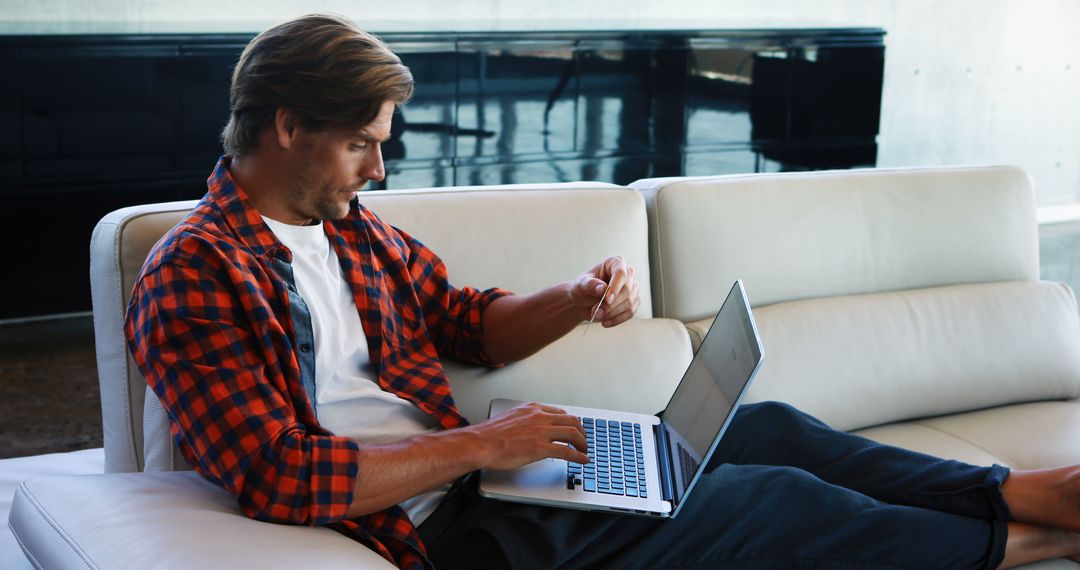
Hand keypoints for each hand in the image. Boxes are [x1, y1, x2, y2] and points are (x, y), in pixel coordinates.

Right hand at [467, 402, 588, 469]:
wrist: (479, 443)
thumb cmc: (489, 435)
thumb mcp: (510, 418)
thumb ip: (525, 421)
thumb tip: (530, 431)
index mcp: (532, 409)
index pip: (560, 413)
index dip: (570, 423)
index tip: (573, 429)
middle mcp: (539, 417)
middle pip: (571, 421)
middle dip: (581, 432)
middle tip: (583, 441)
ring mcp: (541, 432)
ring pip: (573, 434)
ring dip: (582, 444)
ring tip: (584, 451)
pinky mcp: (540, 448)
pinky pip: (567, 451)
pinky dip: (578, 456)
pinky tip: (582, 461)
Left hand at [570, 255, 640, 327]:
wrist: (583, 301)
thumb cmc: (582, 288)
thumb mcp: (580, 285)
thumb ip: (590, 285)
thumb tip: (602, 288)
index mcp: (615, 263)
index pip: (621, 273)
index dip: (615, 287)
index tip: (607, 300)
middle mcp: (628, 273)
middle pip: (627, 290)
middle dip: (610, 305)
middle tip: (596, 312)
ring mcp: (633, 288)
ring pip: (629, 303)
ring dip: (612, 313)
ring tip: (596, 316)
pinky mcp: (634, 301)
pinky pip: (630, 313)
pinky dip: (617, 319)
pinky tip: (605, 322)